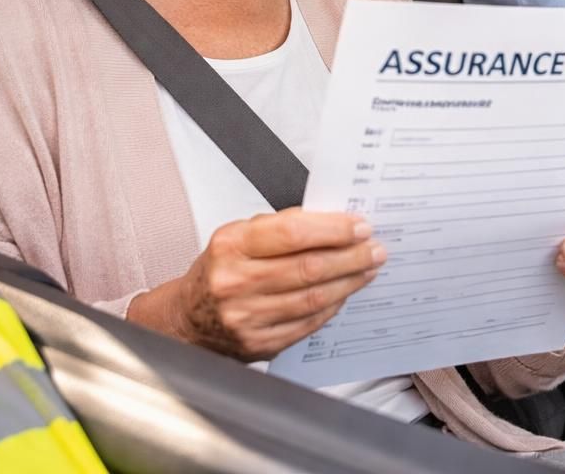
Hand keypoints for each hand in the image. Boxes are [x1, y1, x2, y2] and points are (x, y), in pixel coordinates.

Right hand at [131, 209, 384, 360]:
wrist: (189, 318)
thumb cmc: (221, 270)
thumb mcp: (240, 236)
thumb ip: (283, 227)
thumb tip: (335, 222)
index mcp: (231, 246)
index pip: (293, 233)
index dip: (333, 230)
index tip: (360, 226)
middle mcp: (236, 282)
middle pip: (309, 268)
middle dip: (351, 257)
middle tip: (374, 249)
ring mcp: (247, 317)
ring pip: (313, 298)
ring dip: (348, 282)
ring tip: (368, 269)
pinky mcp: (259, 343)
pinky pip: (308, 324)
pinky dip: (331, 307)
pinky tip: (344, 293)